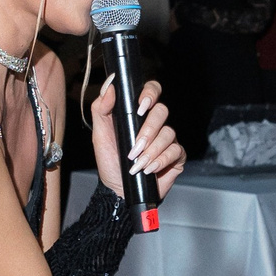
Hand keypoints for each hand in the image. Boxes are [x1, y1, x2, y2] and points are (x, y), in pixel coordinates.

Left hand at [90, 77, 181, 196]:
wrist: (118, 189)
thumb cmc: (110, 161)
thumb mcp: (100, 135)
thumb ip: (101, 109)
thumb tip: (109, 87)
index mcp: (138, 114)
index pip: (151, 92)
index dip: (150, 94)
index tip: (141, 107)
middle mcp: (155, 124)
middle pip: (162, 111)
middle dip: (148, 130)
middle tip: (135, 147)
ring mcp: (167, 139)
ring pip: (169, 133)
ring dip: (152, 150)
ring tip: (138, 163)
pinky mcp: (176, 156)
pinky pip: (176, 151)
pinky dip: (161, 160)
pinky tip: (149, 169)